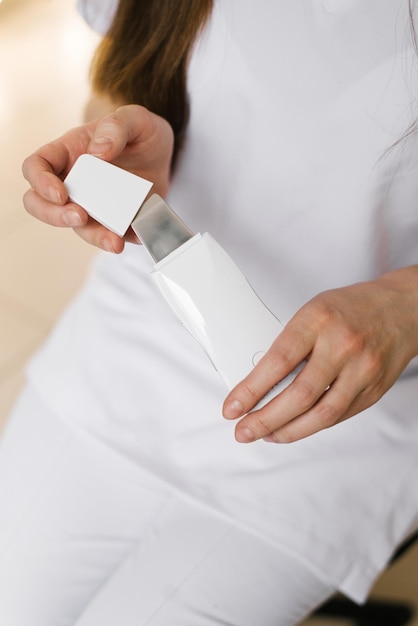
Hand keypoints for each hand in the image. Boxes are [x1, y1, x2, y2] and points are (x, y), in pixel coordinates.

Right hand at [22, 104, 173, 252]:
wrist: (164, 154)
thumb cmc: (140, 133)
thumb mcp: (135, 119)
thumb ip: (116, 127)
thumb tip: (98, 152)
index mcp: (67, 152)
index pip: (36, 166)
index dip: (40, 181)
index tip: (60, 193)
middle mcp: (73, 182)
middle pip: (42, 204)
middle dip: (56, 216)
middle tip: (80, 217)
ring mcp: (91, 205)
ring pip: (78, 227)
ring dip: (94, 236)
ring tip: (115, 241)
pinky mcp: (112, 221)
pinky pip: (111, 235)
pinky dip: (123, 238)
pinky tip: (136, 235)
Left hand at [223, 266, 417, 442]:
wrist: (404, 309)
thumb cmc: (351, 309)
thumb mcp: (312, 312)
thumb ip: (290, 344)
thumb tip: (257, 381)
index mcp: (319, 320)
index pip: (278, 361)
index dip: (251, 390)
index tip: (232, 407)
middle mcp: (342, 346)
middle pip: (299, 395)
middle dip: (265, 420)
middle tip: (243, 431)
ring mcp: (362, 370)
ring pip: (321, 414)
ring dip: (288, 431)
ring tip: (265, 435)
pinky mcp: (374, 390)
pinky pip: (339, 417)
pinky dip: (312, 426)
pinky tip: (294, 428)